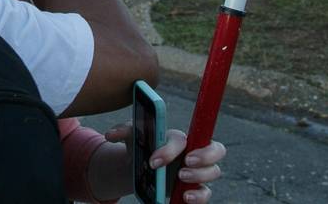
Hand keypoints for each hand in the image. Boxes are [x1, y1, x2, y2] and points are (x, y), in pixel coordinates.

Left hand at [105, 125, 225, 203]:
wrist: (141, 167)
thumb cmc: (141, 146)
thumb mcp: (131, 137)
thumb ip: (124, 131)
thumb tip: (110, 134)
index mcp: (179, 138)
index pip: (182, 140)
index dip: (169, 151)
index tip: (153, 161)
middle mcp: (194, 152)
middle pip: (216, 149)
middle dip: (204, 157)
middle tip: (183, 168)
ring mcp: (198, 172)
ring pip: (214, 172)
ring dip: (200, 177)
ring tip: (181, 181)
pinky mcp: (196, 189)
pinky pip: (206, 194)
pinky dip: (199, 197)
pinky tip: (185, 198)